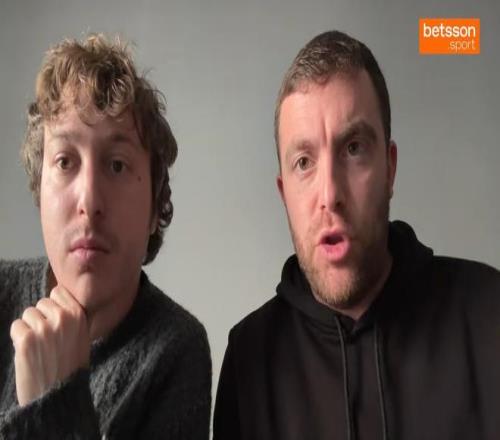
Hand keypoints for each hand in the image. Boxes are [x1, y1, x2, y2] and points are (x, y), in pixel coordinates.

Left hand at [10, 285, 90, 405]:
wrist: (59, 396)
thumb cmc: (70, 367)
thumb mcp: (82, 337)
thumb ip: (72, 317)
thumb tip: (54, 300)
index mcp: (79, 315)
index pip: (58, 292)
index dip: (53, 306)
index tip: (54, 322)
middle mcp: (63, 318)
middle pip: (41, 303)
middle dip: (40, 318)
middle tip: (46, 340)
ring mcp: (44, 328)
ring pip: (27, 314)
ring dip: (29, 329)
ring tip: (38, 348)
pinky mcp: (26, 340)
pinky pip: (16, 326)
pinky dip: (18, 339)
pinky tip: (28, 353)